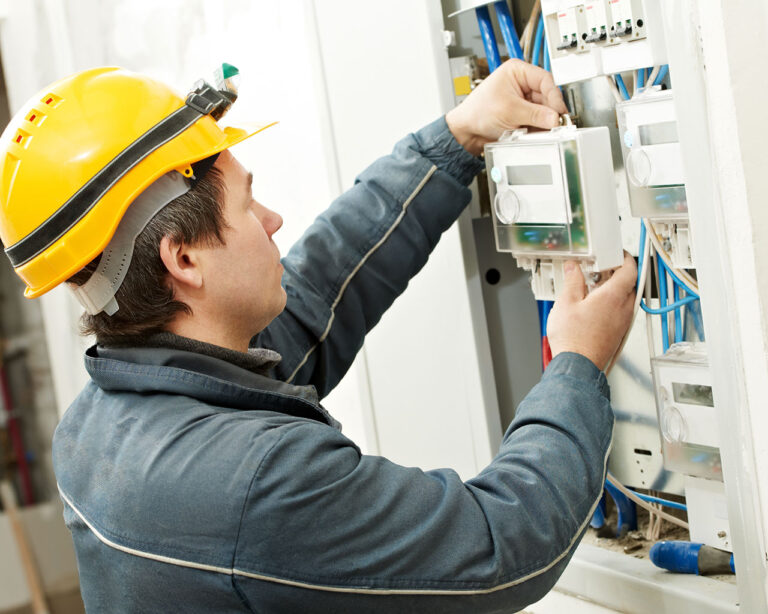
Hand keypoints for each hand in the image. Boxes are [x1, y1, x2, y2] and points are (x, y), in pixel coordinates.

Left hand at [445, 59, 567, 155]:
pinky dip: (537, 127)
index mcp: (516, 70)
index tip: (559, 111)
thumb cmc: (477, 112)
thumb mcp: (510, 111)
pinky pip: (536, 119)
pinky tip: (532, 132)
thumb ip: (535, 114)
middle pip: (546, 96)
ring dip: (542, 121)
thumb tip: (555, 117)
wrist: (466, 131)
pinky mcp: (522, 113)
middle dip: (549, 111)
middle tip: (554, 124)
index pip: (545, 80)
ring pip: (543, 109)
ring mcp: (522, 99)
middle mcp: (521, 82)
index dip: (554, 96)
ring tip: (538, 129)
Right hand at [547, 254, 636, 370]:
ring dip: (615, 290)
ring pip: (626, 299)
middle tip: (603, 269)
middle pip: (630, 284)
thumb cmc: (574, 340)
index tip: (618, 254)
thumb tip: (574, 268)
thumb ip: (572, 281)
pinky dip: (613, 304)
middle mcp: (623, 309)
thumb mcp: (566, 302)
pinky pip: (621, 312)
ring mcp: (623, 322)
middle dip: (618, 273)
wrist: (577, 366)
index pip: (630, 269)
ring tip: (595, 288)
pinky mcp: (618, 333)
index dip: (625, 258)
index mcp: (613, 297)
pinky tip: (595, 307)